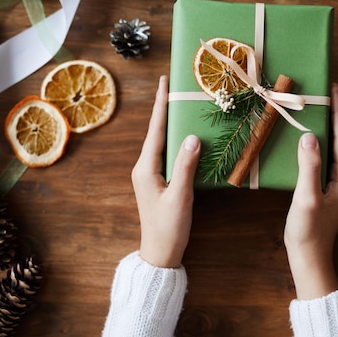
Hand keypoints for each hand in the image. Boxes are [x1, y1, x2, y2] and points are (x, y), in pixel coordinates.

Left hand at [131, 75, 200, 267]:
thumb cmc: (169, 228)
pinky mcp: (158, 182)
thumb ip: (186, 166)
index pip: (155, 131)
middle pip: (156, 132)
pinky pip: (166, 154)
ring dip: (170, 124)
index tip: (164, 83)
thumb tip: (193, 137)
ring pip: (161, 143)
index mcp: (145, 168)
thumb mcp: (180, 197)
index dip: (161, 105)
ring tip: (180, 105)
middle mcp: (144, 168)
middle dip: (165, 109)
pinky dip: (175, 141)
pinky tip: (184, 136)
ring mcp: (150, 175)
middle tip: (174, 87)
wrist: (160, 253)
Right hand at [284, 83, 337, 299]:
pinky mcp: (326, 187)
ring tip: (313, 108)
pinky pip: (323, 157)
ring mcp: (336, 182)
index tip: (333, 89)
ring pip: (332, 147)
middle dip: (333, 114)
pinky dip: (316, 142)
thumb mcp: (307, 198)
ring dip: (325, 127)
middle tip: (321, 92)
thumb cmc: (308, 230)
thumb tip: (309, 136)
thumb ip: (309, 167)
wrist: (309, 257)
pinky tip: (304, 137)